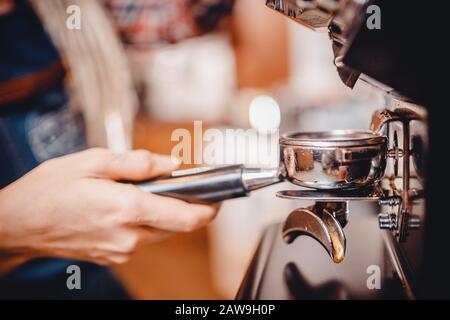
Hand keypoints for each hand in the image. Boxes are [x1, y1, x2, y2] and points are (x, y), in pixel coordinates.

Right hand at [0, 148, 217, 270]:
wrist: (16, 225)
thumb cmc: (48, 191)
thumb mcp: (93, 162)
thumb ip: (138, 163)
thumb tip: (172, 164)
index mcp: (128, 209)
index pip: (187, 217)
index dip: (209, 209)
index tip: (219, 198)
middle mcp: (129, 236)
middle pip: (177, 226)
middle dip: (187, 206)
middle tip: (184, 186)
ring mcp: (121, 250)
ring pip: (161, 233)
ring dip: (165, 213)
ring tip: (151, 192)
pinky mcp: (112, 256)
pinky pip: (142, 239)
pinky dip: (147, 222)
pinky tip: (131, 206)